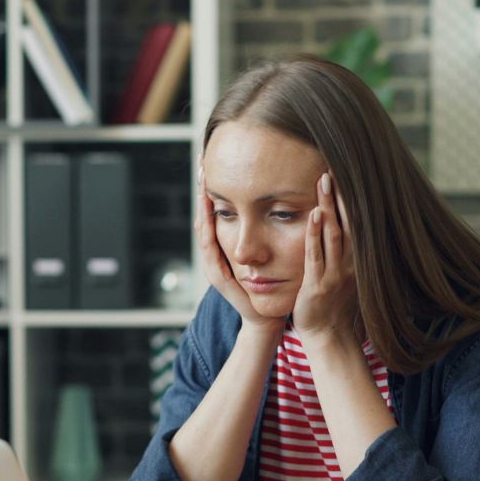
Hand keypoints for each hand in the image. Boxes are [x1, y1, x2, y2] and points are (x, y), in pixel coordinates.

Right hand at [195, 166, 283, 332]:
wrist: (265, 316)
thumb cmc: (270, 284)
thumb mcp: (267, 252)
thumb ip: (266, 231)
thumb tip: (277, 203)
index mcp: (225, 246)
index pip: (216, 211)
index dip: (213, 189)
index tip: (214, 164)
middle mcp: (215, 253)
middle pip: (204, 214)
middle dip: (202, 190)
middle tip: (201, 164)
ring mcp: (213, 263)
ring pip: (203, 228)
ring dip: (202, 205)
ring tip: (202, 182)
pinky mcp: (217, 274)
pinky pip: (209, 247)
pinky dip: (207, 229)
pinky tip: (207, 213)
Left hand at [293, 172, 361, 344]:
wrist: (328, 336)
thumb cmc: (332, 304)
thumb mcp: (344, 273)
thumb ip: (344, 249)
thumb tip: (343, 223)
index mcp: (356, 259)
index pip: (355, 222)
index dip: (350, 198)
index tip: (345, 173)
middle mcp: (350, 264)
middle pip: (348, 222)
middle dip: (341, 195)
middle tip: (333, 167)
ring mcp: (335, 274)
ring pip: (333, 235)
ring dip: (328, 207)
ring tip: (324, 181)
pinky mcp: (318, 285)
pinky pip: (316, 256)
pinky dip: (314, 235)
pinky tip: (312, 215)